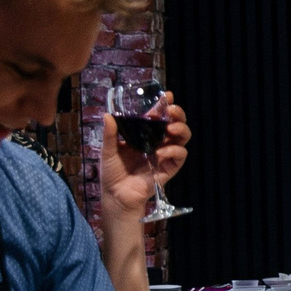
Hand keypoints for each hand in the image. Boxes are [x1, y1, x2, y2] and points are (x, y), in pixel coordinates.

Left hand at [99, 95, 187, 221]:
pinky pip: (180, 155)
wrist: (116, 194)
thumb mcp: (108, 150)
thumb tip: (107, 115)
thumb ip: (110, 133)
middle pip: (176, 123)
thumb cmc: (112, 172)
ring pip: (183, 137)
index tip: (166, 95)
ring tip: (171, 128)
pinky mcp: (170, 168)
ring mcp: (165, 154)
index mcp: (144, 134)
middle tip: (171, 111)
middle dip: (178, 114)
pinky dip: (173, 150)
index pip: (159, 116)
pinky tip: (160, 152)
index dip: (164, 105)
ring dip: (181, 129)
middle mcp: (158, 142)